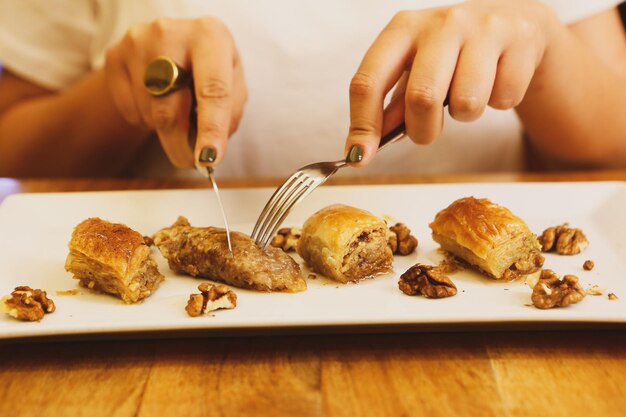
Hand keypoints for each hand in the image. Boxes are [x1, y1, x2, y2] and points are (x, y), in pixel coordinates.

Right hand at [105, 17, 246, 167]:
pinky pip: (130, 111)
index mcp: (209, 36)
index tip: (208, 159)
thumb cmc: (210, 66)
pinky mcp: (114, 56)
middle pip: (171, 110)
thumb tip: (209, 153)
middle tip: (191, 162)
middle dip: (181, 146)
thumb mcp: (232, 81)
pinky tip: (157, 101)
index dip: (211, 129)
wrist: (175, 41)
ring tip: (179, 111)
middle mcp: (171, 34)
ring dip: (167, 130)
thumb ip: (229, 114)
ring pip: (150, 114)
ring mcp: (137, 43)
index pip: (212, 91)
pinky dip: (146, 119)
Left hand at [344, 0, 557, 164]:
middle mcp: (441, 23)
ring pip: (467, 104)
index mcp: (402, 29)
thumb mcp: (415, 69)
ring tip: (468, 94)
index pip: (369, 81)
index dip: (362, 125)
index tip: (359, 157)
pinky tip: (496, 80)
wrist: (513, 21)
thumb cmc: (452, 53)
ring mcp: (483, 27)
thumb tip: (364, 148)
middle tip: (428, 131)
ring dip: (465, 115)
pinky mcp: (520, 39)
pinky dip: (498, 103)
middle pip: (422, 98)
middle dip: (423, 131)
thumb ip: (392, 106)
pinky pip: (504, 100)